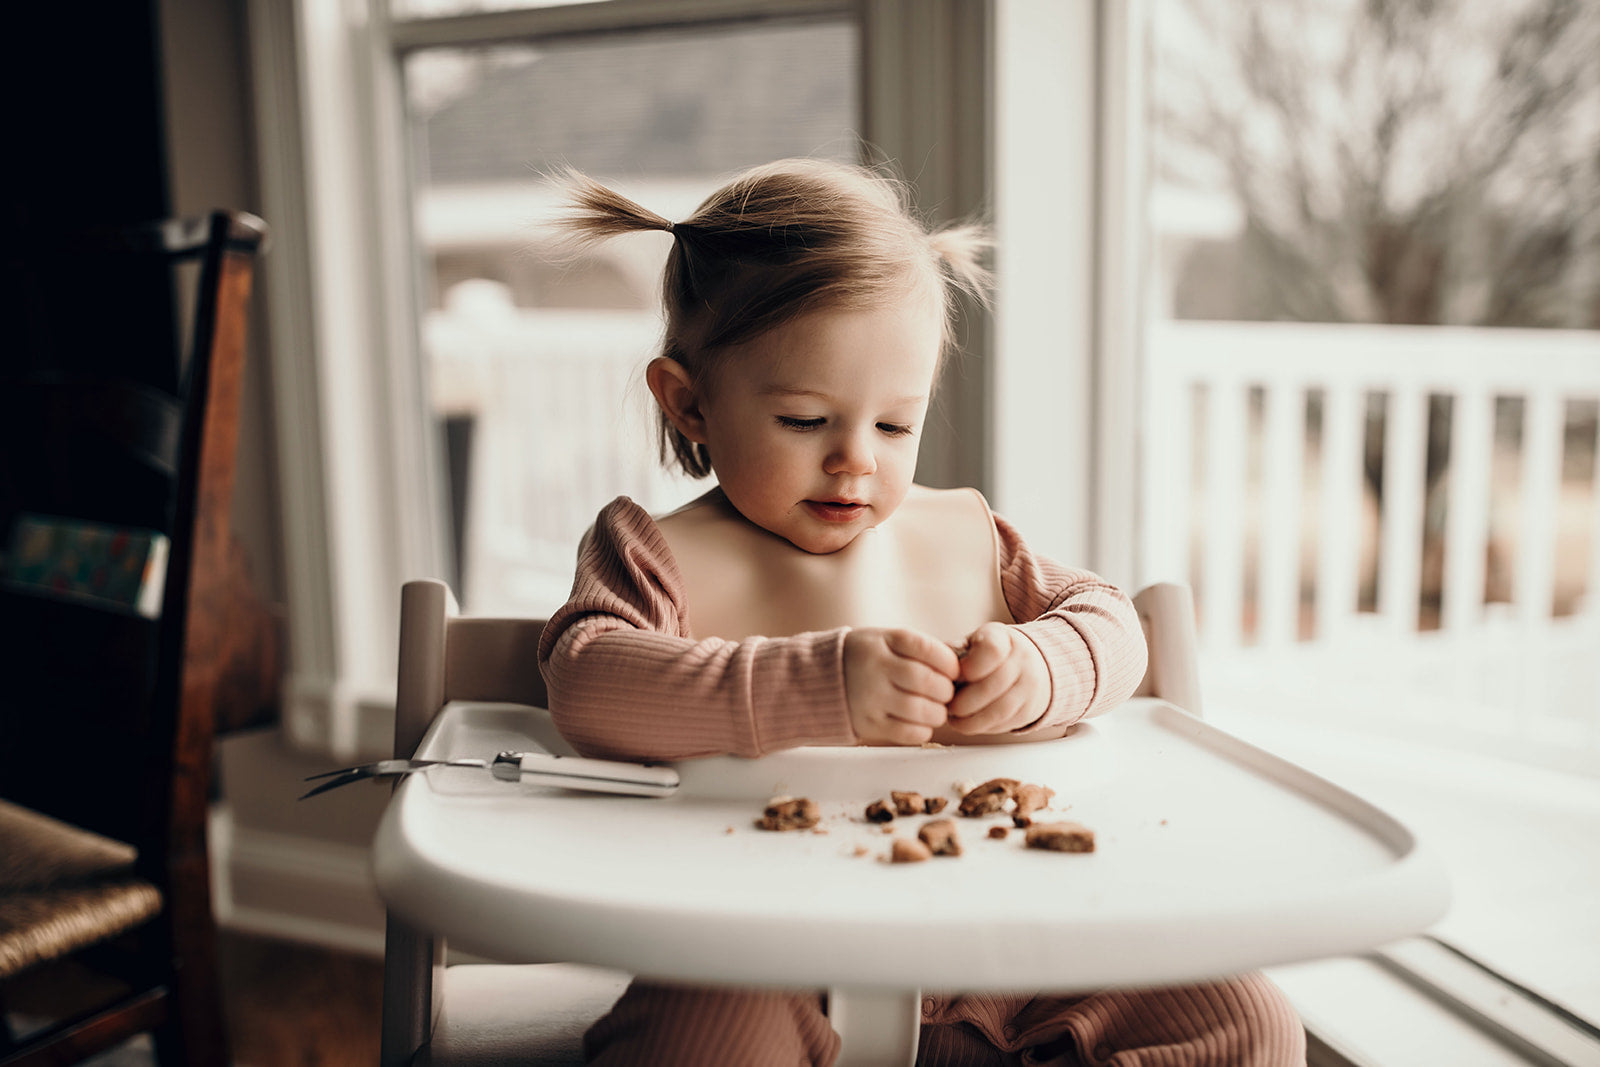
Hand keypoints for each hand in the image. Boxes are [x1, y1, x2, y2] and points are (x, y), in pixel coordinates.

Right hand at [843, 628, 959, 745]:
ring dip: (938, 712)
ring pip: (920, 710)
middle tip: (945, 693)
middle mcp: (876, 668)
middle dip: (946, 690)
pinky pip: (908, 732)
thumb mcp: (887, 640)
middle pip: (927, 681)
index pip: (928, 649)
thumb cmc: (867, 657)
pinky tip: (920, 722)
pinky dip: (923, 729)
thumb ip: (920, 650)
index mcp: (884, 641)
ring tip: (935, 708)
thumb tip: (961, 669)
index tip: (954, 671)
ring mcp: (871, 697)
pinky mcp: (869, 724)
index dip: (950, 663)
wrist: (821, 678)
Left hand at [945, 622, 1049, 734]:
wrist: (1031, 666)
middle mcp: (1022, 660)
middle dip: (965, 700)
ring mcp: (1030, 686)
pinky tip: (968, 723)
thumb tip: (933, 665)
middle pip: (995, 685)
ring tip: (954, 718)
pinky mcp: (1029, 709)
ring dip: (972, 719)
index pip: (992, 650)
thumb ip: (953, 652)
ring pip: (1000, 709)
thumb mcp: (972, 644)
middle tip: (948, 706)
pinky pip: (1005, 723)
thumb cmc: (989, 656)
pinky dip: (982, 727)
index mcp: (1002, 638)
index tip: (957, 676)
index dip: (972, 666)